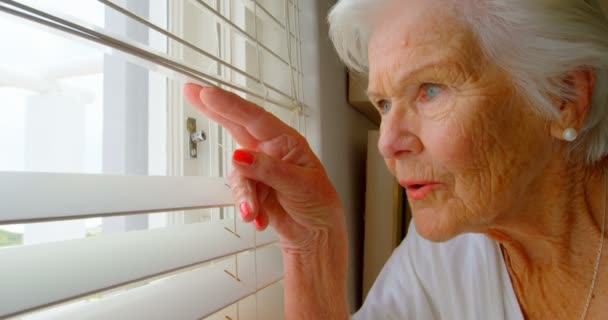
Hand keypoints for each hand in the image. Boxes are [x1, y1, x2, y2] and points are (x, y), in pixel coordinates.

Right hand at [183, 84, 345, 250]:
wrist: (317, 233)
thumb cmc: (319, 202)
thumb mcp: (300, 184)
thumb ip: (268, 169)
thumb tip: (240, 156)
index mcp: (286, 141)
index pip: (255, 118)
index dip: (230, 105)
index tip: (209, 94)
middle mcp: (270, 150)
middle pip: (236, 125)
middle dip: (214, 110)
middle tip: (192, 92)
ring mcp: (258, 169)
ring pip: (237, 173)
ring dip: (244, 194)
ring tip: (253, 211)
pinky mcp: (251, 188)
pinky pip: (239, 193)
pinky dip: (247, 207)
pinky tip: (259, 217)